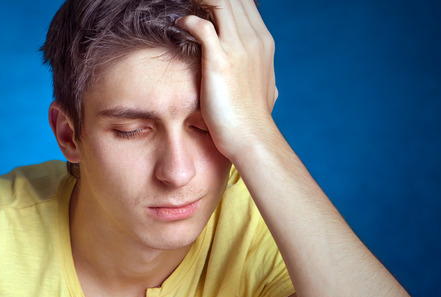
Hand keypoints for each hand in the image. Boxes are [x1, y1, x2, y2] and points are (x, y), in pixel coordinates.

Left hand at [176, 0, 278, 161]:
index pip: (243, 3)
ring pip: (219, 3)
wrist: (251, 139)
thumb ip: (257, 70)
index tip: (202, 5)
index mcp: (262, 41)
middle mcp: (254, 39)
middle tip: (189, 3)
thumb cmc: (252, 118)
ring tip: (182, 6)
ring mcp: (239, 48)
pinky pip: (201, 26)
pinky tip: (178, 24)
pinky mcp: (220, 61)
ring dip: (198, 2)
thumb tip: (258, 72)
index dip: (221, 1)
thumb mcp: (262, 86)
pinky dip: (187, 20)